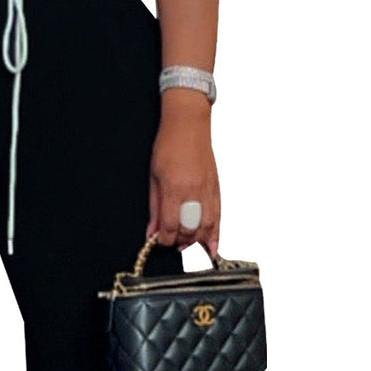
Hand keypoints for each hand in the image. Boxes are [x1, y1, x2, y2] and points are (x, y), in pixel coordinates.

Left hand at [146, 102, 220, 256]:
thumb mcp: (154, 176)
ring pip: (206, 226)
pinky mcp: (216, 188)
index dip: (163, 239)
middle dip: (179, 241)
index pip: (170, 226)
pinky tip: (212, 246)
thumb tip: (152, 230)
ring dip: (196, 240)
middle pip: (190, 229)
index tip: (157, 241)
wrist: (188, 124)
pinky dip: (215, 233)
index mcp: (175, 188)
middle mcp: (194, 192)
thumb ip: (154, 206)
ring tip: (187, 244)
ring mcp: (208, 190)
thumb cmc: (168, 145)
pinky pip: (218, 216)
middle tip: (170, 241)